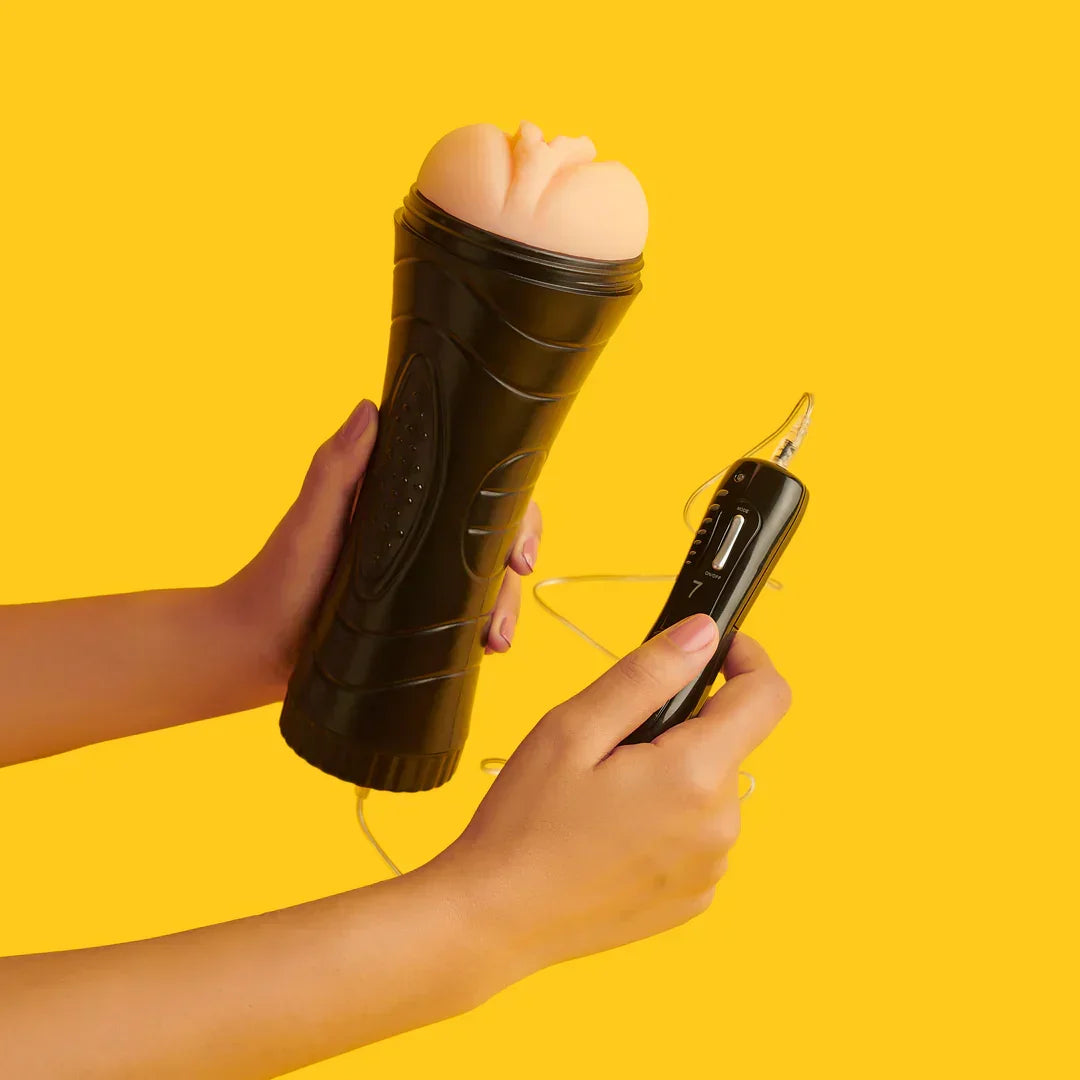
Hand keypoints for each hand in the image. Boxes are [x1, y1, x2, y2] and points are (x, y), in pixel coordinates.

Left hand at [222, 399, 542, 695]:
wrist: (254, 650)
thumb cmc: (275, 579)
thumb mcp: (309, 522)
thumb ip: (335, 471)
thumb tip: (369, 409)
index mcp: (405, 502)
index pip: (474, 486)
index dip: (511, 504)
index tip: (516, 533)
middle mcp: (424, 535)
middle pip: (494, 533)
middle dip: (519, 554)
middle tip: (519, 573)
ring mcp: (425, 579)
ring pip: (488, 581)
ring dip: (506, 604)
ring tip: (497, 638)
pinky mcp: (419, 620)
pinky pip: (466, 619)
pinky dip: (486, 630)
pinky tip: (490, 647)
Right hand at [428, 616, 790, 972]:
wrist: (496, 918)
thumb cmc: (525, 824)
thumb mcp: (574, 728)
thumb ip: (648, 673)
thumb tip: (703, 634)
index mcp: (695, 777)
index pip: (766, 696)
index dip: (746, 658)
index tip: (716, 649)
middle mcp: (720, 827)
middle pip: (728, 742)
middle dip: (682, 725)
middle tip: (611, 743)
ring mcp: (711, 868)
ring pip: (710, 787)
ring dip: (673, 773)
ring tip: (603, 795)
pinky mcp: (694, 896)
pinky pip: (698, 833)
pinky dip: (668, 818)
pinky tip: (612, 832)